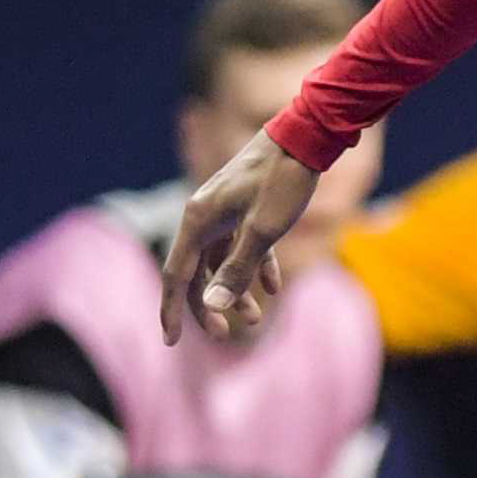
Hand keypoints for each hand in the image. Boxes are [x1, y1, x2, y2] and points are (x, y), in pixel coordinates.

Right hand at [160, 131, 323, 342]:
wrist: (306, 136)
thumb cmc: (284, 181)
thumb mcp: (263, 231)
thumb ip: (237, 270)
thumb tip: (213, 307)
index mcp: (198, 221)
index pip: (176, 275)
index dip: (172, 310)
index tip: (170, 341)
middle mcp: (203, 216)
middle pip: (196, 272)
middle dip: (209, 306)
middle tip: (227, 334)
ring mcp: (224, 211)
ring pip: (221, 261)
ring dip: (236, 290)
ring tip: (257, 316)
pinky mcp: (245, 208)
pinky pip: (242, 246)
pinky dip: (255, 268)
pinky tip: (272, 289)